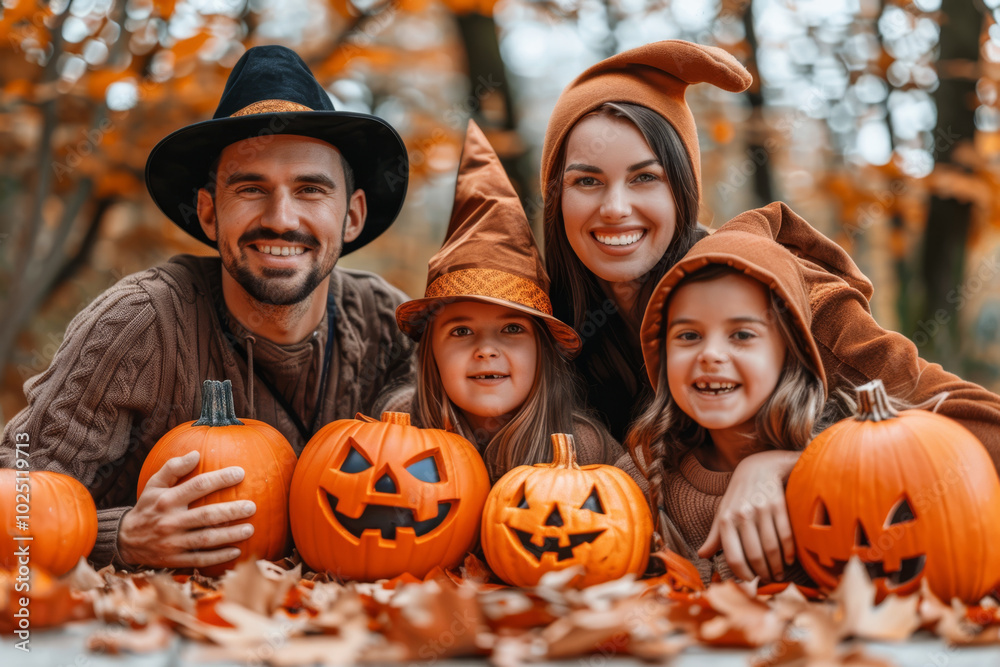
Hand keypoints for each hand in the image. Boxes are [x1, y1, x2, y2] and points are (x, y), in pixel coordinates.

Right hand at [118, 450, 255, 568]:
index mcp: (167, 500)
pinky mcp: (174, 559)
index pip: (198, 486)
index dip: (220, 479)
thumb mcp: (154, 484)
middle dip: (231, 511)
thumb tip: (196, 454)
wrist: (124, 540)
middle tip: (252, 506)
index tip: (241, 473)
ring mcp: (172, 542)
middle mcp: (170, 521)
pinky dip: (219, 557)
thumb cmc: (147, 506)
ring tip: (250, 529)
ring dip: (230, 535)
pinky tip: (236, 551)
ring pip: (206, 539)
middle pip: (206, 515)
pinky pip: (200, 559)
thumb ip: (173, 467)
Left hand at [697, 450, 799, 582]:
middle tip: (768, 580)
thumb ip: (714, 536)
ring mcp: (761, 509)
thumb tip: (701, 555)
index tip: (750, 581)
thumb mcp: (722, 513)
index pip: (733, 556)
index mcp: (725, 520)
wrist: (758, 468)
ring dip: (777, 566)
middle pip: (754, 555)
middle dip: (763, 573)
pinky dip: (789, 551)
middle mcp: (742, 515)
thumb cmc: (738, 496)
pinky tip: (789, 559)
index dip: (743, 574)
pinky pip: (785, 535)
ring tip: (779, 574)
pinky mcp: (778, 504)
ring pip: (772, 547)